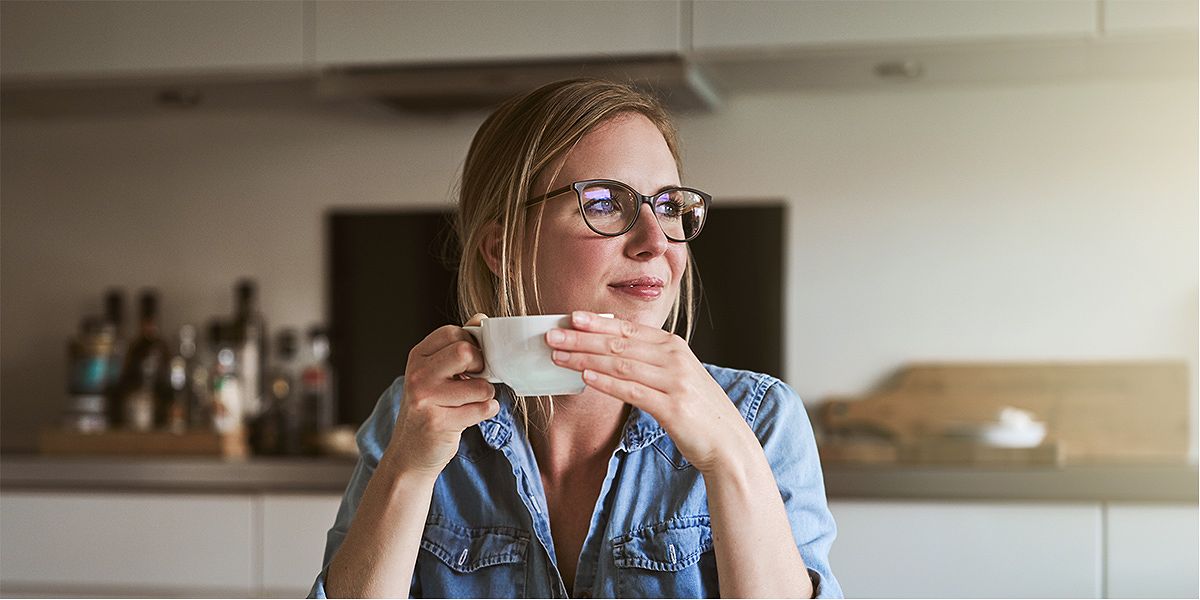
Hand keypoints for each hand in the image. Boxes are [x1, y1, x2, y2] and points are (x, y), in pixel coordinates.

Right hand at [383, 313, 498, 478]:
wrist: (409, 453)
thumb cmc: (429, 409)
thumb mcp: (436, 373)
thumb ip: (458, 345)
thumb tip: (481, 319)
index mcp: (418, 356)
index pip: (454, 332)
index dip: (472, 344)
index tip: (471, 362)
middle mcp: (418, 375)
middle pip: (466, 352)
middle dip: (481, 367)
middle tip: (475, 380)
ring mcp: (426, 399)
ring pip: (481, 385)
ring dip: (485, 395)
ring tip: (470, 402)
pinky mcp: (439, 422)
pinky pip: (483, 409)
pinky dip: (486, 412)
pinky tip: (470, 416)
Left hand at [546, 311, 758, 473]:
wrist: (729, 442)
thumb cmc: (698, 410)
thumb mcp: (676, 376)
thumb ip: (649, 362)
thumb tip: (609, 354)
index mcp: (674, 346)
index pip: (629, 329)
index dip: (597, 323)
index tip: (571, 317)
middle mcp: (675, 358)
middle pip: (620, 344)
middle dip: (582, 338)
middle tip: (552, 335)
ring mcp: (675, 381)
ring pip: (621, 364)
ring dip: (585, 358)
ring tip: (558, 355)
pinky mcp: (672, 407)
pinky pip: (632, 391)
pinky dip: (606, 382)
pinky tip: (585, 377)